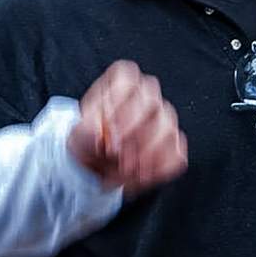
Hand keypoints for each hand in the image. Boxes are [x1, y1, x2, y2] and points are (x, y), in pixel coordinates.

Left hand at [67, 60, 187, 194]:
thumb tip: (98, 134)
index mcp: (123, 81)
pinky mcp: (174, 143)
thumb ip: (87, 130)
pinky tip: (140, 175)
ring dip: (144, 156)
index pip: (129, 83)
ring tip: (124, 168)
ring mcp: (164, 118)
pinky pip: (176, 155)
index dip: (121, 108)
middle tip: (116, 154)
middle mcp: (147, 95)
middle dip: (133, 135)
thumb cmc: (89, 139)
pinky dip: (158, 169)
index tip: (110, 131)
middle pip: (152, 105)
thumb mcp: (79, 132)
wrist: (96, 161)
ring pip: (167, 131)